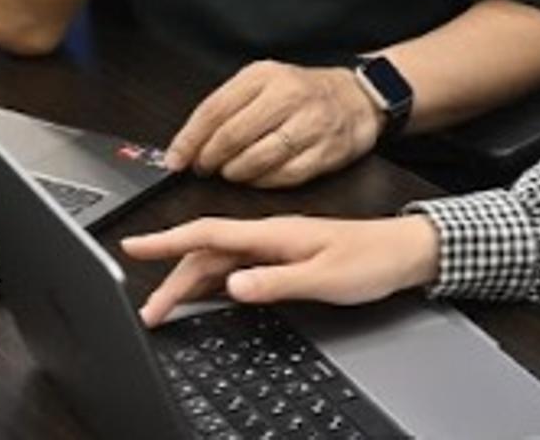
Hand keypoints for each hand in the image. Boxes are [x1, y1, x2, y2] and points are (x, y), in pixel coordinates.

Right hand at [122, 214, 441, 325]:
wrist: (405, 251)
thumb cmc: (372, 260)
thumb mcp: (324, 276)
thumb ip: (275, 282)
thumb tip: (232, 285)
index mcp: (274, 233)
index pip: (208, 232)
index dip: (168, 240)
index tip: (134, 246)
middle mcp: (270, 236)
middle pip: (207, 253)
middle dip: (171, 277)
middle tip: (147, 307)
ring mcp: (276, 246)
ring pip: (220, 261)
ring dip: (190, 281)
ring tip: (164, 306)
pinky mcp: (285, 258)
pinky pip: (237, 267)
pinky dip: (214, 281)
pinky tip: (205, 295)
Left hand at [165, 60, 381, 186]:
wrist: (357, 98)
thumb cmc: (302, 93)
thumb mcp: (262, 83)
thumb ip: (226, 107)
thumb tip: (186, 144)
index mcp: (265, 76)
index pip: (215, 109)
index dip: (189, 139)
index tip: (175, 160)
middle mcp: (288, 96)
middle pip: (233, 136)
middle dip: (210, 159)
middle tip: (204, 168)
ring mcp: (310, 124)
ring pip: (257, 159)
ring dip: (235, 173)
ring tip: (231, 172)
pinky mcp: (327, 151)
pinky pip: (284, 176)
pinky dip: (264, 182)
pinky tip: (257, 178)